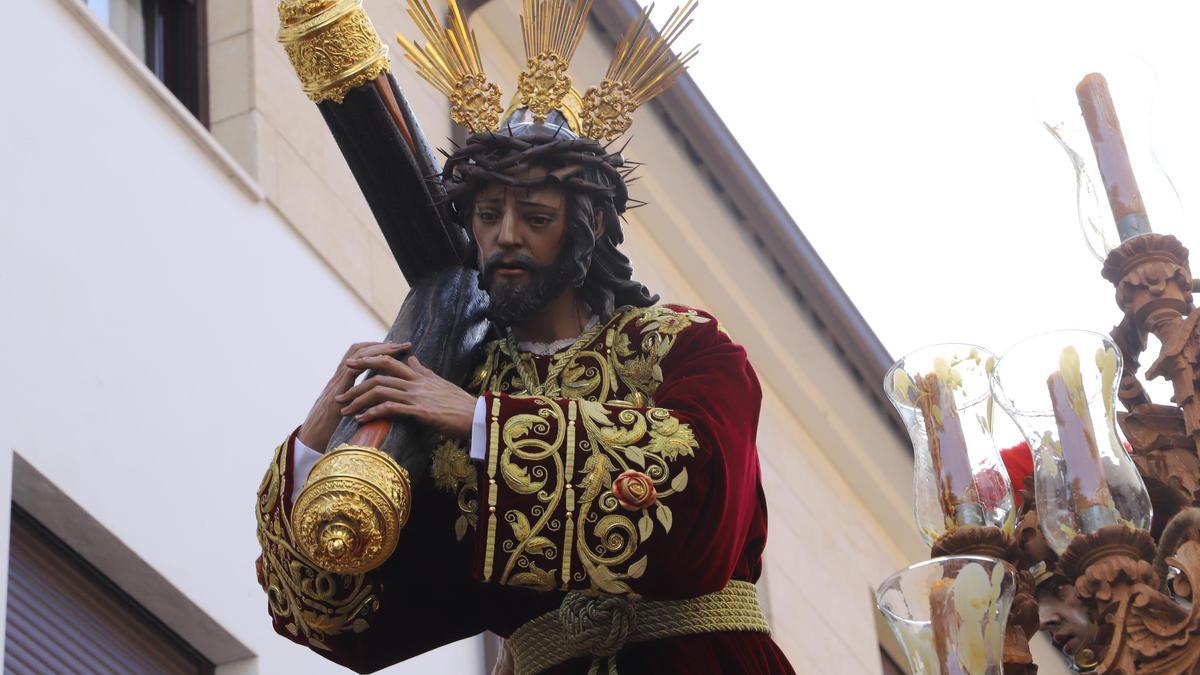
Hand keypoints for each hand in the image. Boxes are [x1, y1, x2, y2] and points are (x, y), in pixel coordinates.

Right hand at [298, 341, 411, 451]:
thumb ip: (357, 400)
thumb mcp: (345, 409)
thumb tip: (375, 398)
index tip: (396, 348)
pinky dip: (367, 364)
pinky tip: (383, 363)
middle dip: (382, 345)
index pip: (359, 355)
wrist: (310, 438)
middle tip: (402, 344)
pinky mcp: (336, 391)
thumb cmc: (328, 428)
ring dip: (378, 350)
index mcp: (342, 379)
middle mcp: (339, 376)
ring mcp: (337, 382)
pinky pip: (352, 371)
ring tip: (397, 349)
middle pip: (359, 350)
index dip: (377, 349)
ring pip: (356, 356)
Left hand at [335, 355, 475, 438]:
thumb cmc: (461, 404)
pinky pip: (390, 408)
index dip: (368, 361)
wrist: (479, 417)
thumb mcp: (440, 383)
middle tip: (338, 394)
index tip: (350, 365)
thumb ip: (423, 371)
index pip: (389, 362)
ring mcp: (417, 396)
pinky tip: (361, 419)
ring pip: (380, 391)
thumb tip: (413, 358)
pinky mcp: (420, 411)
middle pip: (378, 376)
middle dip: (355, 384)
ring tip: (344, 410)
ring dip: (358, 400)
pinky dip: (372, 413)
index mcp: (420, 376)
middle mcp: (416, 382)